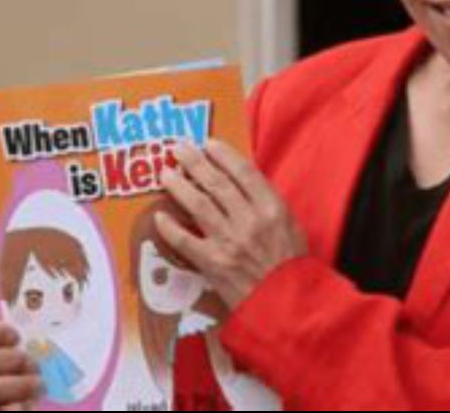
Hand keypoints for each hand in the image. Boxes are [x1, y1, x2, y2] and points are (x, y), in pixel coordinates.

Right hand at [0, 314, 40, 410]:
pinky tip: (25, 406)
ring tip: (38, 386)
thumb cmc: (32, 375)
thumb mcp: (34, 349)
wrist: (26, 410)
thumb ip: (33, 332)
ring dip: (15, 386)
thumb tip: (59, 293)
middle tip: (33, 365)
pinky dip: (12, 409)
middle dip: (8, 361)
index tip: (15, 336)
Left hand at [156, 139, 307, 308]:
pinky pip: (185, 240)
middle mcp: (249, 220)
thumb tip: (241, 182)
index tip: (208, 144)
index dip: (223, 155)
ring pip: (197, 204)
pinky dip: (170, 227)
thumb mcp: (290, 225)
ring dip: (178, 186)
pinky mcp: (213, 264)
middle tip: (178, 149)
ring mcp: (229, 242)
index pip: (243, 172)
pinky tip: (159, 216)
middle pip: (216, 183)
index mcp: (272, 208)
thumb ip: (267, 203)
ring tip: (165, 173)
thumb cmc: (291, 265)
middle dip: (194, 162)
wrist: (286, 304)